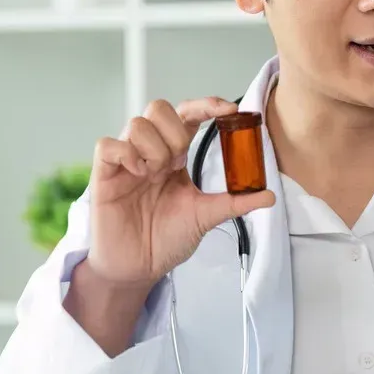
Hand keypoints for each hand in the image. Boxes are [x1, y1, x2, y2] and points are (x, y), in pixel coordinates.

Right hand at [85, 97, 274, 286]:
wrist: (138, 269)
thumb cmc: (165, 239)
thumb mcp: (205, 216)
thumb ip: (235, 202)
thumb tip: (270, 196)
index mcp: (174, 156)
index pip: (188, 115)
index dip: (206, 105)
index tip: (229, 110)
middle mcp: (150, 152)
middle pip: (159, 108)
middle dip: (176, 131)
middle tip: (180, 162)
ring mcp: (126, 161)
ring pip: (137, 123)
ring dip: (154, 147)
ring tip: (155, 175)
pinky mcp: (104, 175)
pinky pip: (108, 145)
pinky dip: (126, 153)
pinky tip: (137, 173)